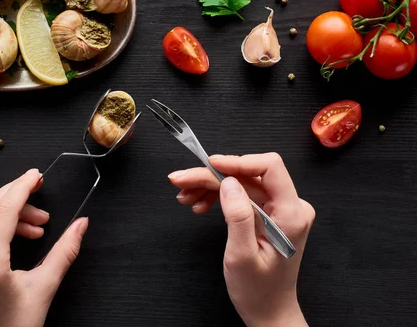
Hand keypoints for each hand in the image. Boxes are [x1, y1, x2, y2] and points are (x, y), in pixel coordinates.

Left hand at [0, 169, 88, 326]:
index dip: (21, 187)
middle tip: (40, 195)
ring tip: (38, 225)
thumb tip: (80, 224)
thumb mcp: (44, 288)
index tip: (36, 176)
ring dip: (10, 211)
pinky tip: (20, 233)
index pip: (2, 210)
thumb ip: (65, 252)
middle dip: (16, 195)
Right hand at [169, 153, 314, 326]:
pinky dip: (218, 197)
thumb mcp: (241, 255)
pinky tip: (199, 204)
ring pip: (241, 183)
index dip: (237, 161)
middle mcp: (290, 206)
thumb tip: (228, 182)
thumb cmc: (258, 291)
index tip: (209, 164)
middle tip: (180, 181)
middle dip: (212, 176)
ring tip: (185, 196)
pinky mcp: (268, 214)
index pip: (270, 167)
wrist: (268, 311)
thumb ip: (237, 216)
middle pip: (248, 175)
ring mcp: (279, 210)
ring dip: (210, 186)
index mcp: (291, 214)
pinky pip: (241, 196)